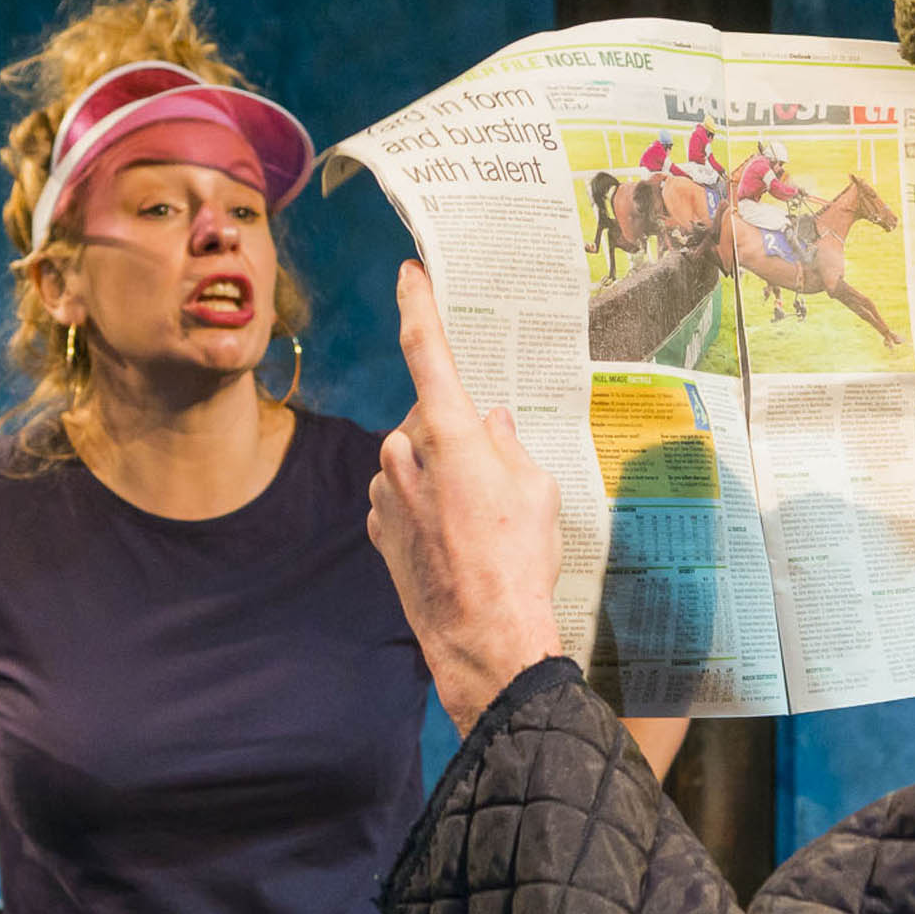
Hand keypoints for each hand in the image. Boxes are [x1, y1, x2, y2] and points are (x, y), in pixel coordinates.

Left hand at [369, 261, 568, 729]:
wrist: (483, 638)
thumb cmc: (518, 562)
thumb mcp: (536, 492)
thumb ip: (510, 448)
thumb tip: (494, 427)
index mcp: (448, 432)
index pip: (425, 351)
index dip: (418, 306)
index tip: (410, 275)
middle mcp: (404, 452)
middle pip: (428, 416)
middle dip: (458, 431)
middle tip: (495, 476)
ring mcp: (384, 491)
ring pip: (412, 456)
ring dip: (440, 472)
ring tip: (479, 520)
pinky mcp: (377, 526)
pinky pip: (401, 494)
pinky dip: (424, 503)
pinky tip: (454, 539)